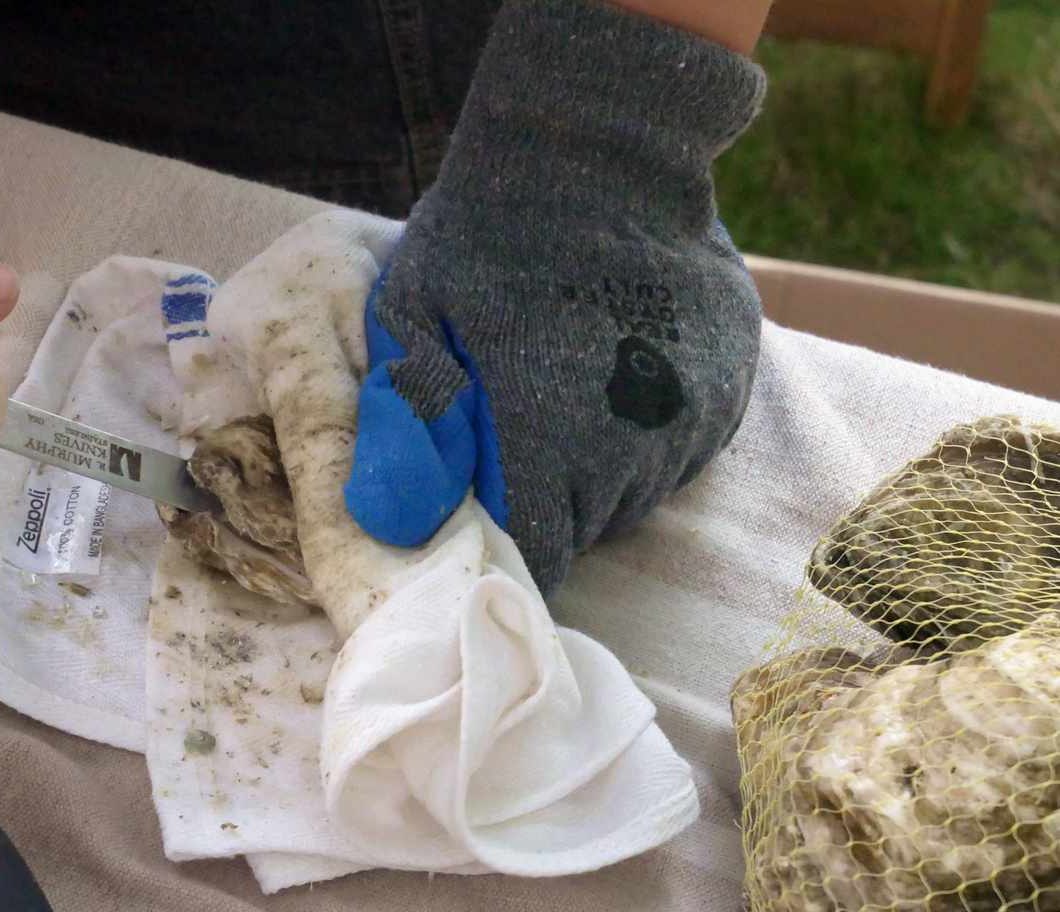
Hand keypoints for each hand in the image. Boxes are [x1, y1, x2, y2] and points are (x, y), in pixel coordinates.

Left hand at [343, 0, 766, 588]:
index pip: (538, 554)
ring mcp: (697, 419)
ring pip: (637, 491)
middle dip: (547, 499)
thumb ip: (405, 427)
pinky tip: (615, 366)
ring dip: (598, 467)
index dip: (505, 537)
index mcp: (553, 445)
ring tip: (565, 388)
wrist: (598, 146)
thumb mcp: (412, 321)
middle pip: (587, 526)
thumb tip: (390, 526)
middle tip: (515, 424)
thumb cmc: (484, 237)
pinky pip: (679, 447)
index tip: (484, 500)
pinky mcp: (733, 389)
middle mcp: (639, 448)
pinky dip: (646, 428)